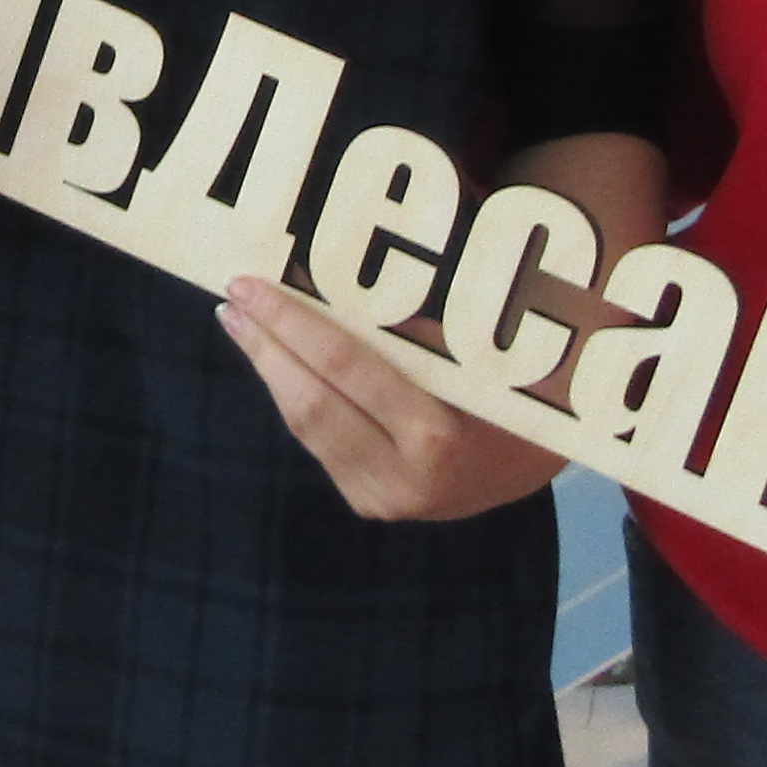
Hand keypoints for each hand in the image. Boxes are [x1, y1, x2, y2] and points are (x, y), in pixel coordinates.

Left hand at [216, 277, 569, 523]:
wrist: (533, 470)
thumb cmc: (517, 393)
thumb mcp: (484, 359)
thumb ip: (424, 325)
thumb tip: (350, 263)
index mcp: (436, 441)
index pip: (346, 370)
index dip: (293, 324)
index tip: (252, 284)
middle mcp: (403, 481)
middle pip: (312, 404)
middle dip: (266, 346)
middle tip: (232, 296)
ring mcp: (381, 499)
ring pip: (306, 426)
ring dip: (269, 369)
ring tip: (240, 320)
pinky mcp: (368, 503)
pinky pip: (319, 441)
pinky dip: (293, 394)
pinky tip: (274, 359)